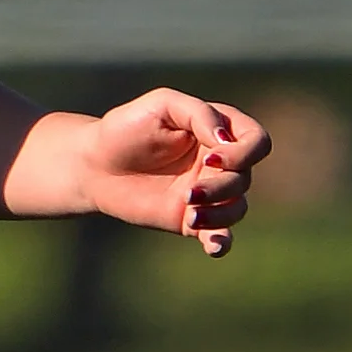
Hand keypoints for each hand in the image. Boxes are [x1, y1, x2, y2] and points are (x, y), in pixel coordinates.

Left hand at [81, 91, 270, 256]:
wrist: (94, 165)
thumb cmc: (126, 128)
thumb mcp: (162, 105)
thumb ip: (199, 114)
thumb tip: (225, 142)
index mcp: (219, 131)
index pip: (257, 142)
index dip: (244, 153)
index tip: (211, 156)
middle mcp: (219, 163)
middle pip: (245, 178)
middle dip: (222, 187)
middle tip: (189, 192)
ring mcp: (207, 193)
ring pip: (237, 208)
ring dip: (219, 213)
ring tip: (189, 212)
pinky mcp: (189, 219)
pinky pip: (219, 236)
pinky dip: (221, 243)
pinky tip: (213, 246)